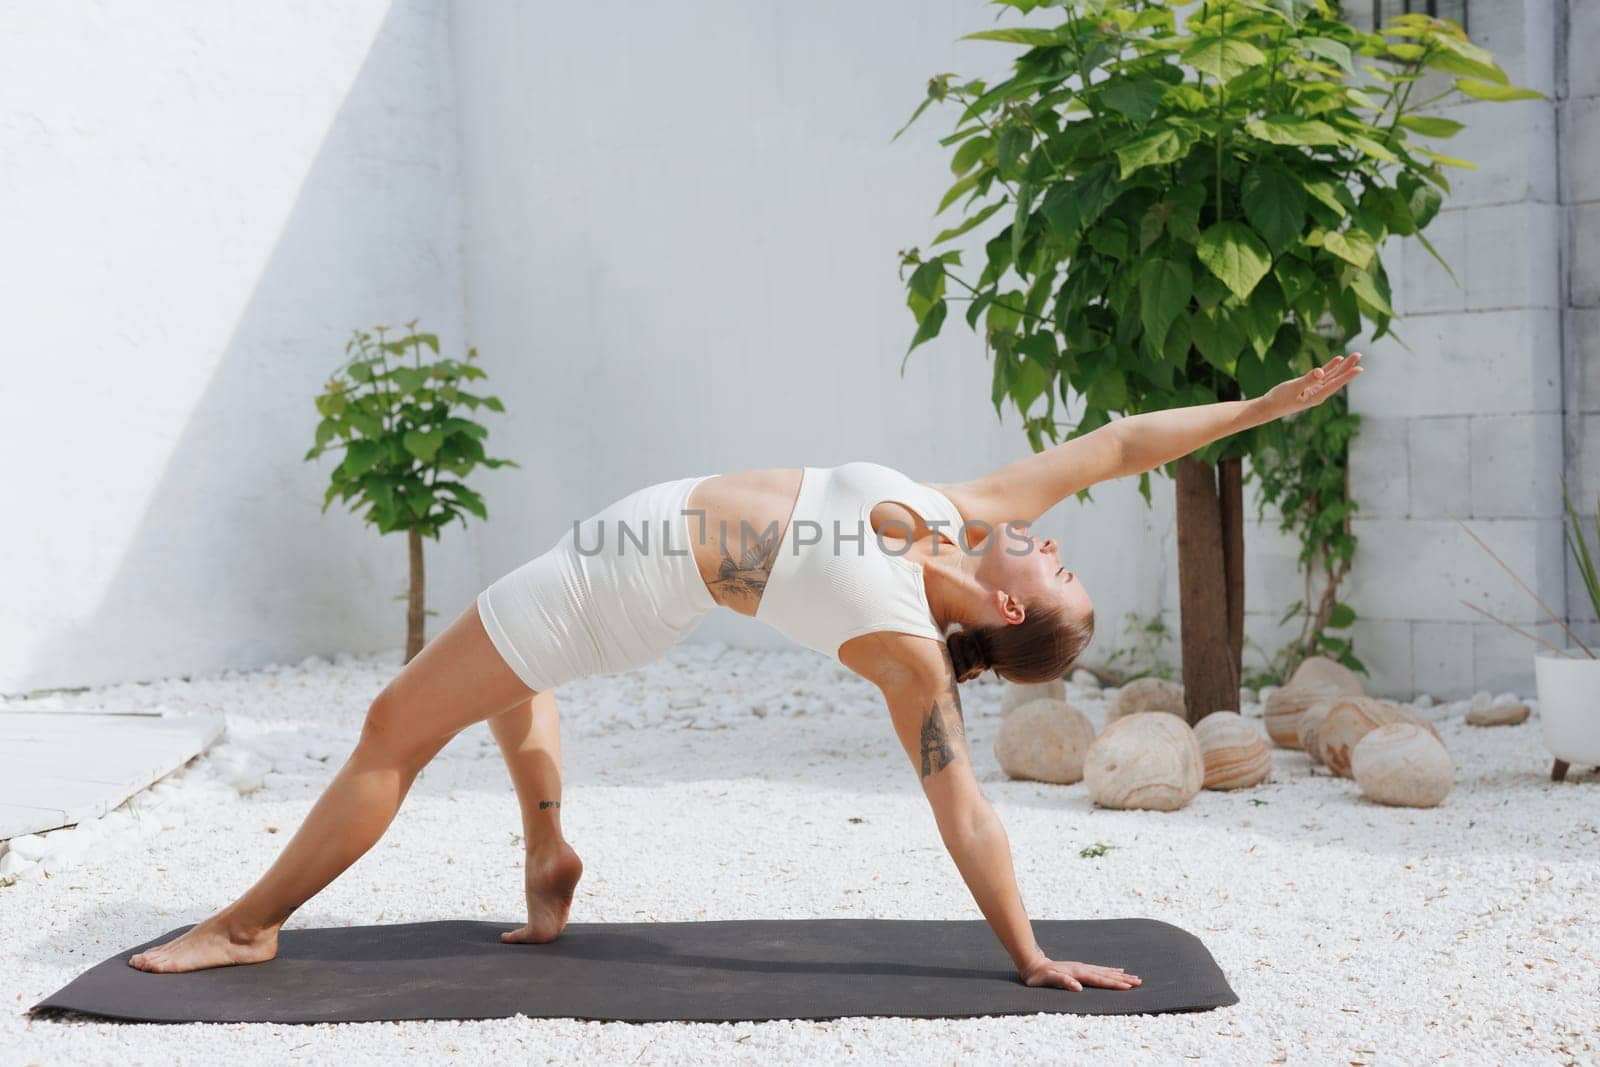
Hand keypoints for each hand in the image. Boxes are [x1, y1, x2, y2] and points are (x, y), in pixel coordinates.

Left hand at [1019, 955, 1141, 990]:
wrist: (1032, 963)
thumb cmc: (1039, 976)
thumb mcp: (1047, 980)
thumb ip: (1062, 982)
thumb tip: (1078, 987)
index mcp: (1077, 974)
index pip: (1100, 980)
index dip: (1114, 984)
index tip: (1129, 987)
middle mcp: (1082, 969)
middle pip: (1107, 975)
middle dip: (1123, 979)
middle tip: (1139, 982)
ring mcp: (1082, 968)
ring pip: (1105, 972)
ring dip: (1120, 975)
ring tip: (1134, 977)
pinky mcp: (1080, 969)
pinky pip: (1100, 970)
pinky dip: (1111, 971)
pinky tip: (1118, 970)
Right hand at [1263, 352, 1362, 417]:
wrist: (1269, 408)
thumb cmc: (1279, 399)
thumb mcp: (1293, 388)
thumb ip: (1307, 380)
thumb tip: (1320, 372)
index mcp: (1317, 396)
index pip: (1336, 384)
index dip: (1347, 375)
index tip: (1360, 368)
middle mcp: (1319, 394)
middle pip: (1337, 378)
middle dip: (1348, 367)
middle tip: (1359, 355)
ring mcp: (1315, 390)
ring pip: (1332, 376)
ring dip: (1342, 366)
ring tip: (1353, 357)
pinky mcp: (1309, 387)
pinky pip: (1323, 375)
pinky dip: (1330, 368)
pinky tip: (1337, 360)